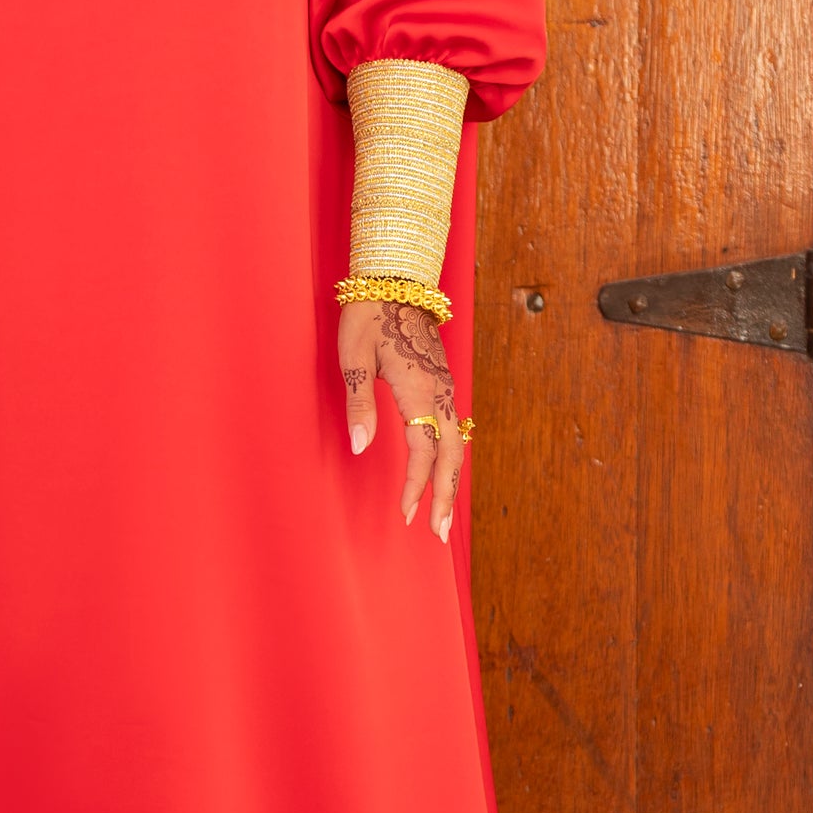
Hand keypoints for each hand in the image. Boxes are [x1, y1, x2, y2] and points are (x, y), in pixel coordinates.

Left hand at [337, 297, 465, 540]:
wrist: (396, 279)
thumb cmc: (368, 316)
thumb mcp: (354, 357)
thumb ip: (359, 404)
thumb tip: (358, 447)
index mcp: (419, 390)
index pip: (424, 451)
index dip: (416, 486)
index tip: (407, 514)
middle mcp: (440, 392)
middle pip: (452, 455)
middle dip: (446, 496)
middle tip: (439, 533)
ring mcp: (446, 386)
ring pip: (458, 442)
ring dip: (452, 479)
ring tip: (444, 512)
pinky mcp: (444, 380)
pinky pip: (456, 427)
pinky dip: (453, 456)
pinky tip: (445, 470)